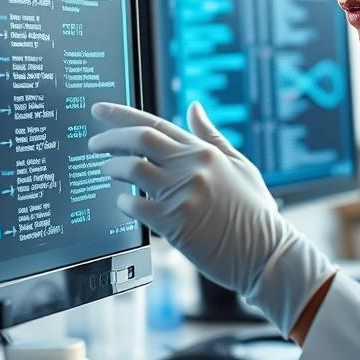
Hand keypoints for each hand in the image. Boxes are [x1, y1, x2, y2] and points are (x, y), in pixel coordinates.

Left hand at [88, 101, 334, 334]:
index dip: (122, 114)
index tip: (99, 109)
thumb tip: (193, 106)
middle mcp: (193, 167)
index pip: (156, 123)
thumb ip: (212, 136)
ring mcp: (183, 193)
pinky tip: (123, 206)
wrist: (266, 253)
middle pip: (139, 139)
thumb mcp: (240, 166)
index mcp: (205, 152)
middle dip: (109, 137)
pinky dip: (124, 204)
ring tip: (105, 172)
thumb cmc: (255, 213)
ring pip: (132, 168)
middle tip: (93, 143)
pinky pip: (135, 206)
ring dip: (112, 168)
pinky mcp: (175, 222)